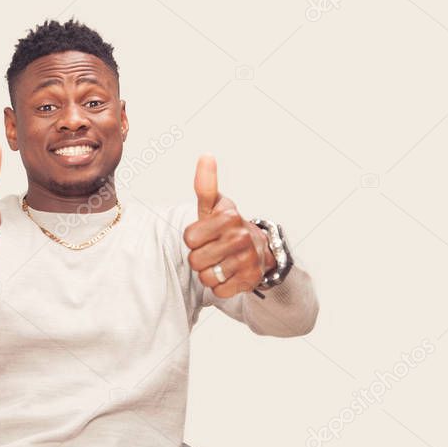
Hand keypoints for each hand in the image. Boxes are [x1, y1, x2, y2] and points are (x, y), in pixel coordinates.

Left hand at [183, 154, 275, 297]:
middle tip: (213, 250)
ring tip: (220, 262)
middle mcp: (241, 237)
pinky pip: (219, 291)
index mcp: (228, 217)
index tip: (205, 234)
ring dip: (209, 273)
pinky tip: (230, 274)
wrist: (258, 249)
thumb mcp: (214, 206)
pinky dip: (221, 286)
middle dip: (199, 258)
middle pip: (195, 260)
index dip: (193, 239)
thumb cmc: (226, 227)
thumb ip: (205, 185)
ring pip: (206, 277)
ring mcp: (247, 259)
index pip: (189, 238)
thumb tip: (206, 155)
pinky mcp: (250, 280)